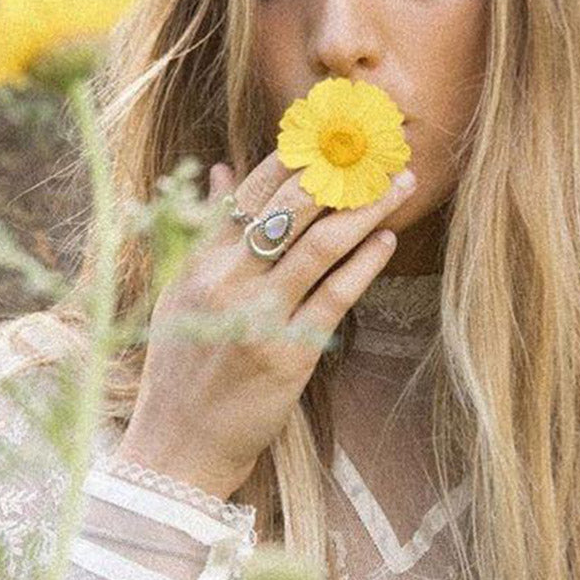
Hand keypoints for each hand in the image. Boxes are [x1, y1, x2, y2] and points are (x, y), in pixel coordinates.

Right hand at [116, 150, 416, 496]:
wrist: (179, 444)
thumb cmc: (181, 365)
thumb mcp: (179, 290)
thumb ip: (205, 229)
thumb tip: (221, 169)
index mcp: (198, 260)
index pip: (251, 190)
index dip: (296, 155)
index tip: (333, 135)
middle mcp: (226, 279)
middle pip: (293, 206)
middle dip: (342, 173)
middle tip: (380, 153)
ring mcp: (258, 315)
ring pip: (322, 244)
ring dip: (367, 210)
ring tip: (400, 187)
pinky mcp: (288, 352)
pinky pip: (335, 295)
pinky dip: (365, 263)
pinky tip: (387, 240)